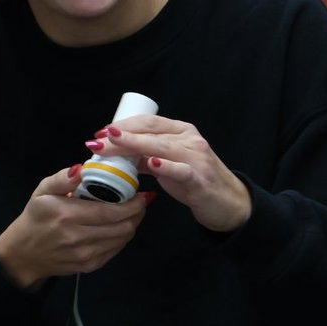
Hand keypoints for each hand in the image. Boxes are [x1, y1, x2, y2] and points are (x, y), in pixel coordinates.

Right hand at [0, 165, 149, 288]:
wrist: (24, 254)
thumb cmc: (35, 218)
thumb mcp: (42, 191)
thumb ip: (62, 179)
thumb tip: (81, 168)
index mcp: (68, 215)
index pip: (111, 212)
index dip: (133, 204)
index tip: (141, 194)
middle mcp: (78, 238)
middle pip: (123, 227)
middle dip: (137, 213)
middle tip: (140, 201)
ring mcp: (85, 255)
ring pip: (122, 239)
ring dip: (132, 224)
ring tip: (131, 212)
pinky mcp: (89, 266)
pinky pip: (115, 250)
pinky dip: (122, 237)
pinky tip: (117, 227)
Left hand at [86, 114, 250, 231]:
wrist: (229, 204)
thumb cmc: (196, 181)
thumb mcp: (169, 164)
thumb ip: (146, 157)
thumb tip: (116, 155)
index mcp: (181, 131)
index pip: (148, 122)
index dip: (123, 125)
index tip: (101, 132)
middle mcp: (189, 139)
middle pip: (150, 132)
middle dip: (120, 135)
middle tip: (96, 140)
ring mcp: (196, 157)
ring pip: (161, 146)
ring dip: (133, 145)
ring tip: (112, 144)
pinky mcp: (200, 178)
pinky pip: (181, 170)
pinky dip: (165, 166)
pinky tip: (150, 163)